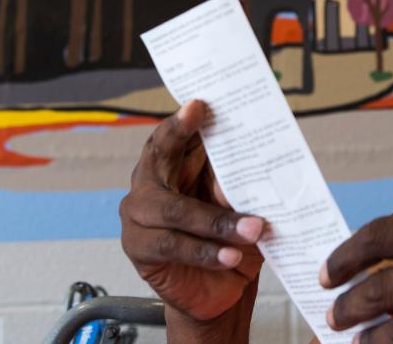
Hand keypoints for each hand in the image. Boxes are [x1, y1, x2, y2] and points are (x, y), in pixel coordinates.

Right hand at [120, 100, 265, 322]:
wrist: (224, 290)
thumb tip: (254, 157)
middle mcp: (151, 181)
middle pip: (160, 154)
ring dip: (217, 221)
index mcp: (177, 164)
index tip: (200, 103)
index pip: (176, 134)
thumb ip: (237, 180)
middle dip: (180, 134)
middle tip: (200, 116)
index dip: (184, 118)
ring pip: (175, 209)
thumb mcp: (242, 202)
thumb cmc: (234, 237)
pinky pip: (173, 245)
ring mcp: (139, 214)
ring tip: (253, 228)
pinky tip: (230, 256)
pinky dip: (206, 251)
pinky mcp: (139, 248)